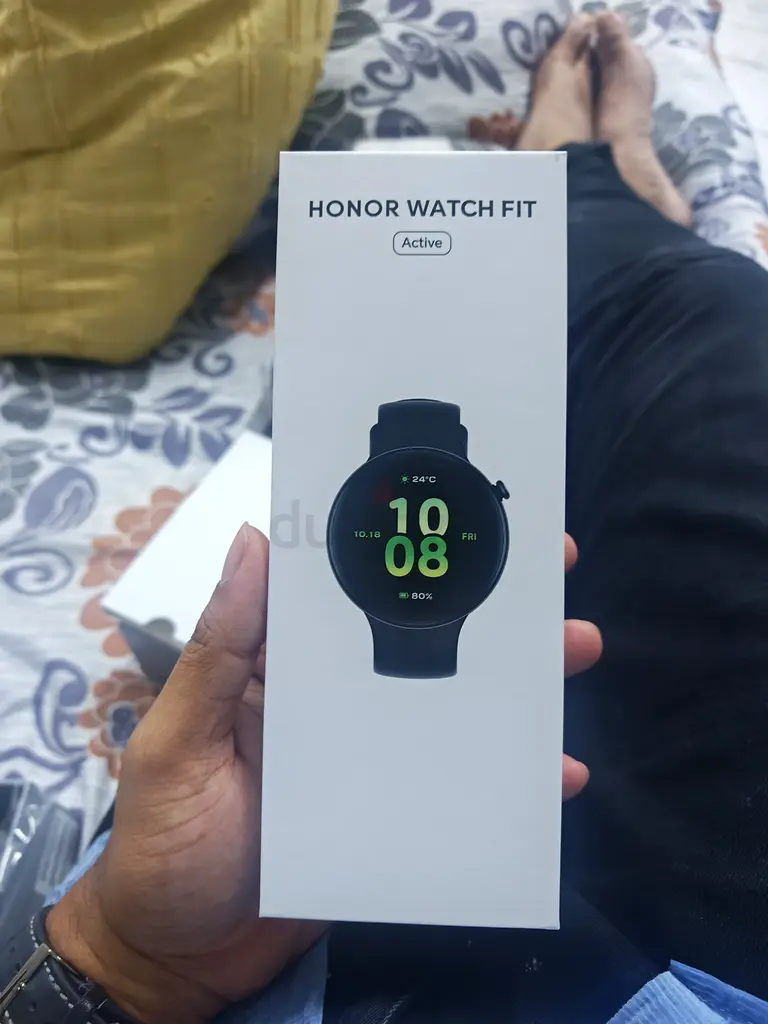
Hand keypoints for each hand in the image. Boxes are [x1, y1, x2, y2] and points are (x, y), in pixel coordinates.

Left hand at [47, 525, 600, 1023]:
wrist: (180, 957)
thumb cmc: (164, 843)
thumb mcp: (179, 741)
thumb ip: (217, 653)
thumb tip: (253, 539)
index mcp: (280, 669)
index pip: (345, 593)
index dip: (403, 549)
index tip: (459, 515)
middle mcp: (333, 701)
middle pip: (417, 639)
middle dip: (484, 603)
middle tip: (552, 572)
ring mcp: (368, 757)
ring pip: (449, 704)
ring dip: (512, 680)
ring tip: (574, 651)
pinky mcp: (393, 812)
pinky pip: (458, 785)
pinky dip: (506, 779)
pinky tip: (558, 774)